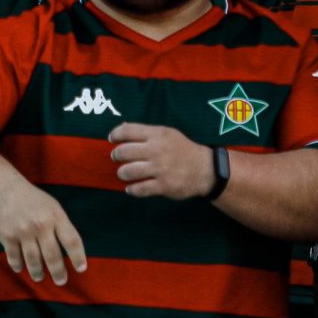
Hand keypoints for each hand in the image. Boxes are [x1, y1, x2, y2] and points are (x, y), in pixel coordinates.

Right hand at [0, 177, 87, 284]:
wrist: (3, 189)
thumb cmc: (33, 200)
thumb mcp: (53, 207)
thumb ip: (61, 226)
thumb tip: (72, 251)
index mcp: (56, 216)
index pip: (72, 240)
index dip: (78, 257)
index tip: (81, 269)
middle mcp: (41, 224)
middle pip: (53, 255)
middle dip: (58, 272)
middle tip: (61, 281)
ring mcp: (23, 231)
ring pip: (33, 260)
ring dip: (37, 272)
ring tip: (40, 277)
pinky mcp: (7, 235)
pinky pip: (14, 257)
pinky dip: (18, 265)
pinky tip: (21, 268)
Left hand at [109, 122, 223, 199]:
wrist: (205, 169)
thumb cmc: (183, 150)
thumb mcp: (168, 133)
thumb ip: (147, 132)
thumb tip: (122, 128)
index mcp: (158, 134)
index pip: (128, 130)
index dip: (115, 134)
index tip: (112, 140)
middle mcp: (157, 150)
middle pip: (124, 152)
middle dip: (116, 155)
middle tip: (117, 158)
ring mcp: (159, 168)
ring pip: (128, 171)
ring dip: (122, 173)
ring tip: (125, 173)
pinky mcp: (163, 185)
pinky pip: (139, 189)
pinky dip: (132, 189)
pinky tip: (132, 188)